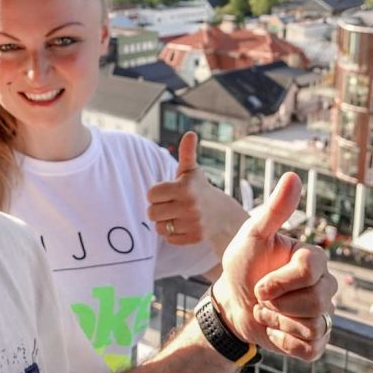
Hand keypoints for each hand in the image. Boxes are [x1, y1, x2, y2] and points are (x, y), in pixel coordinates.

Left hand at [147, 132, 244, 249]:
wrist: (221, 214)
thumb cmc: (199, 188)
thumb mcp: (191, 171)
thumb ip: (186, 153)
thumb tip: (190, 134)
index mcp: (185, 188)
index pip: (151, 194)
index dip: (155, 193)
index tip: (166, 192)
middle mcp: (190, 206)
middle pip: (151, 212)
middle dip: (158, 209)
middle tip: (169, 205)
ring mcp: (192, 223)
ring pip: (158, 227)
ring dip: (163, 222)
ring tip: (175, 215)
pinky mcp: (194, 238)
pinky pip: (168, 239)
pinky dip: (171, 234)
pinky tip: (182, 225)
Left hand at [211, 172, 337, 360]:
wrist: (232, 302)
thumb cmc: (243, 265)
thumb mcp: (252, 235)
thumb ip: (274, 210)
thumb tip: (292, 176)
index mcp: (315, 258)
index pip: (309, 271)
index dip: (278, 282)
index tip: (260, 282)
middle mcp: (326, 285)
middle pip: (316, 301)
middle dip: (277, 303)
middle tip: (261, 297)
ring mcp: (324, 313)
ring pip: (314, 326)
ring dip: (278, 322)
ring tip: (267, 311)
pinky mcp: (317, 340)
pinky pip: (311, 349)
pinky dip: (285, 342)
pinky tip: (275, 330)